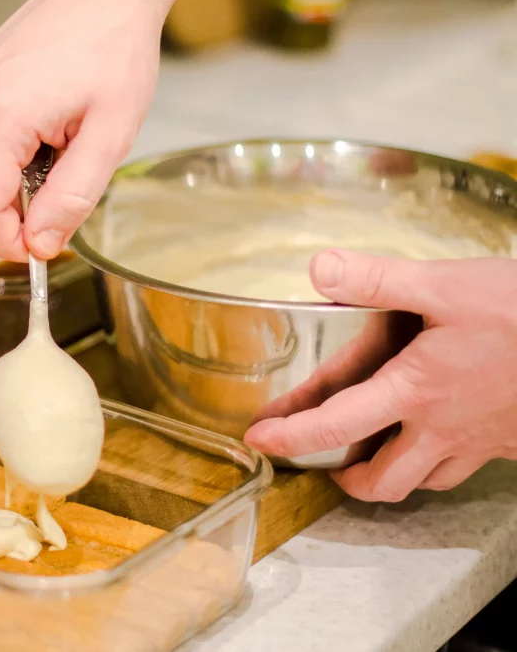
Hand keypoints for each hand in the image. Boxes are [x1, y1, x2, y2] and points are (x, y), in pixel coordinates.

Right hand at [0, 0, 192, 261]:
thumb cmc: (115, 47)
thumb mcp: (109, 136)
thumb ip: (73, 197)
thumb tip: (42, 244)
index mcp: (2, 116)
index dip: (9, 242)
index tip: (43, 249)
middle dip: (14, 217)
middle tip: (62, 208)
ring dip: (14, 185)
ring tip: (61, 158)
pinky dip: (10, 158)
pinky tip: (47, 137)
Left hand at [244, 249, 516, 501]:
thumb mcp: (446, 284)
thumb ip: (379, 279)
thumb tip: (319, 269)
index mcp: (415, 391)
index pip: (336, 425)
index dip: (291, 437)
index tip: (260, 443)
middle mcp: (442, 426)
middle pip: (385, 481)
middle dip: (347, 480)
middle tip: (325, 465)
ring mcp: (480, 439)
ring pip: (427, 482)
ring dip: (394, 478)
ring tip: (375, 459)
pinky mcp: (509, 439)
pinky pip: (466, 467)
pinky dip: (441, 464)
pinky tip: (440, 439)